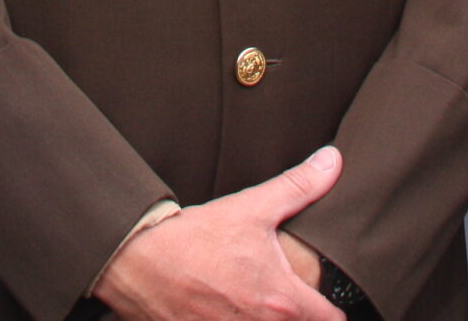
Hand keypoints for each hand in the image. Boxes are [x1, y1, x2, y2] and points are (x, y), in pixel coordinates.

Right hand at [93, 146, 344, 320]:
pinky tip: (225, 311)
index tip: (323, 298)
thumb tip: (332, 162)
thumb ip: (299, 186)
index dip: (331, 309)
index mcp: (281, 301)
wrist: (136, 262)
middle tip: (287, 299)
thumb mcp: (251, 208)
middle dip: (297, 316)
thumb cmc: (193, 239)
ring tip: (255, 303)